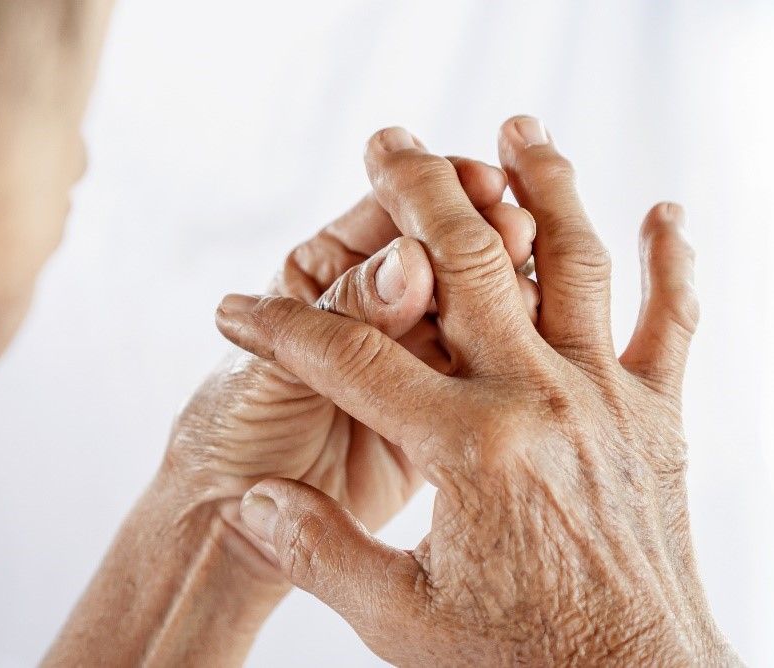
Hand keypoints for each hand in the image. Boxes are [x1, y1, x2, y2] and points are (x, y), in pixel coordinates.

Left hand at [48, 146, 538, 666]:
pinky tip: (542, 347)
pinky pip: (481, 375)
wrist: (231, 521)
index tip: (481, 184)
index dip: (433, 196)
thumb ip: (346, 316)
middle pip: (441, 258)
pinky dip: (511, 358)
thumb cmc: (233, 429)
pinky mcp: (437, 413)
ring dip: (507, 296)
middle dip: (482, 238)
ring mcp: (411, 358)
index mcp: (326, 272)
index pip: (388, 218)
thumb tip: (412, 263)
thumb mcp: (279, 365)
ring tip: (536, 292)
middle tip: (520, 230)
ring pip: (474, 314)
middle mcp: (375, 306)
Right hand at [216, 118, 736, 664]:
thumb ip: (319, 549)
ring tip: (515, 128)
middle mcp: (541, 402)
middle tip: (386, 140)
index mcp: (467, 450)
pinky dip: (674, 262)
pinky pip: (673, 323)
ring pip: (576, 264)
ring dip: (545, 187)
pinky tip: (666, 209)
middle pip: (467, 265)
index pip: (350, 360)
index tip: (238, 308)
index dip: (282, 329)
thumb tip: (247, 499)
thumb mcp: (400, 621)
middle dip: (416, 194)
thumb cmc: (517, 663)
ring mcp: (608, 399)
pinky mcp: (658, 416)